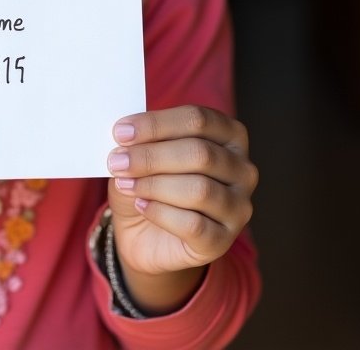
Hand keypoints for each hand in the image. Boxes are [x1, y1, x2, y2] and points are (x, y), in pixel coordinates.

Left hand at [105, 105, 257, 297]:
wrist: (146, 233)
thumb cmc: (149, 181)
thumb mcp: (142, 153)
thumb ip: (139, 140)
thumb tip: (125, 135)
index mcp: (229, 134)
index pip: (197, 119)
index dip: (156, 124)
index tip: (121, 132)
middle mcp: (242, 169)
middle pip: (200, 153)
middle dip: (152, 156)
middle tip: (117, 162)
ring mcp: (238, 207)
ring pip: (199, 189)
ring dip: (153, 184)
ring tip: (125, 184)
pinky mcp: (223, 241)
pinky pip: (194, 224)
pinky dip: (160, 212)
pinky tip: (141, 205)